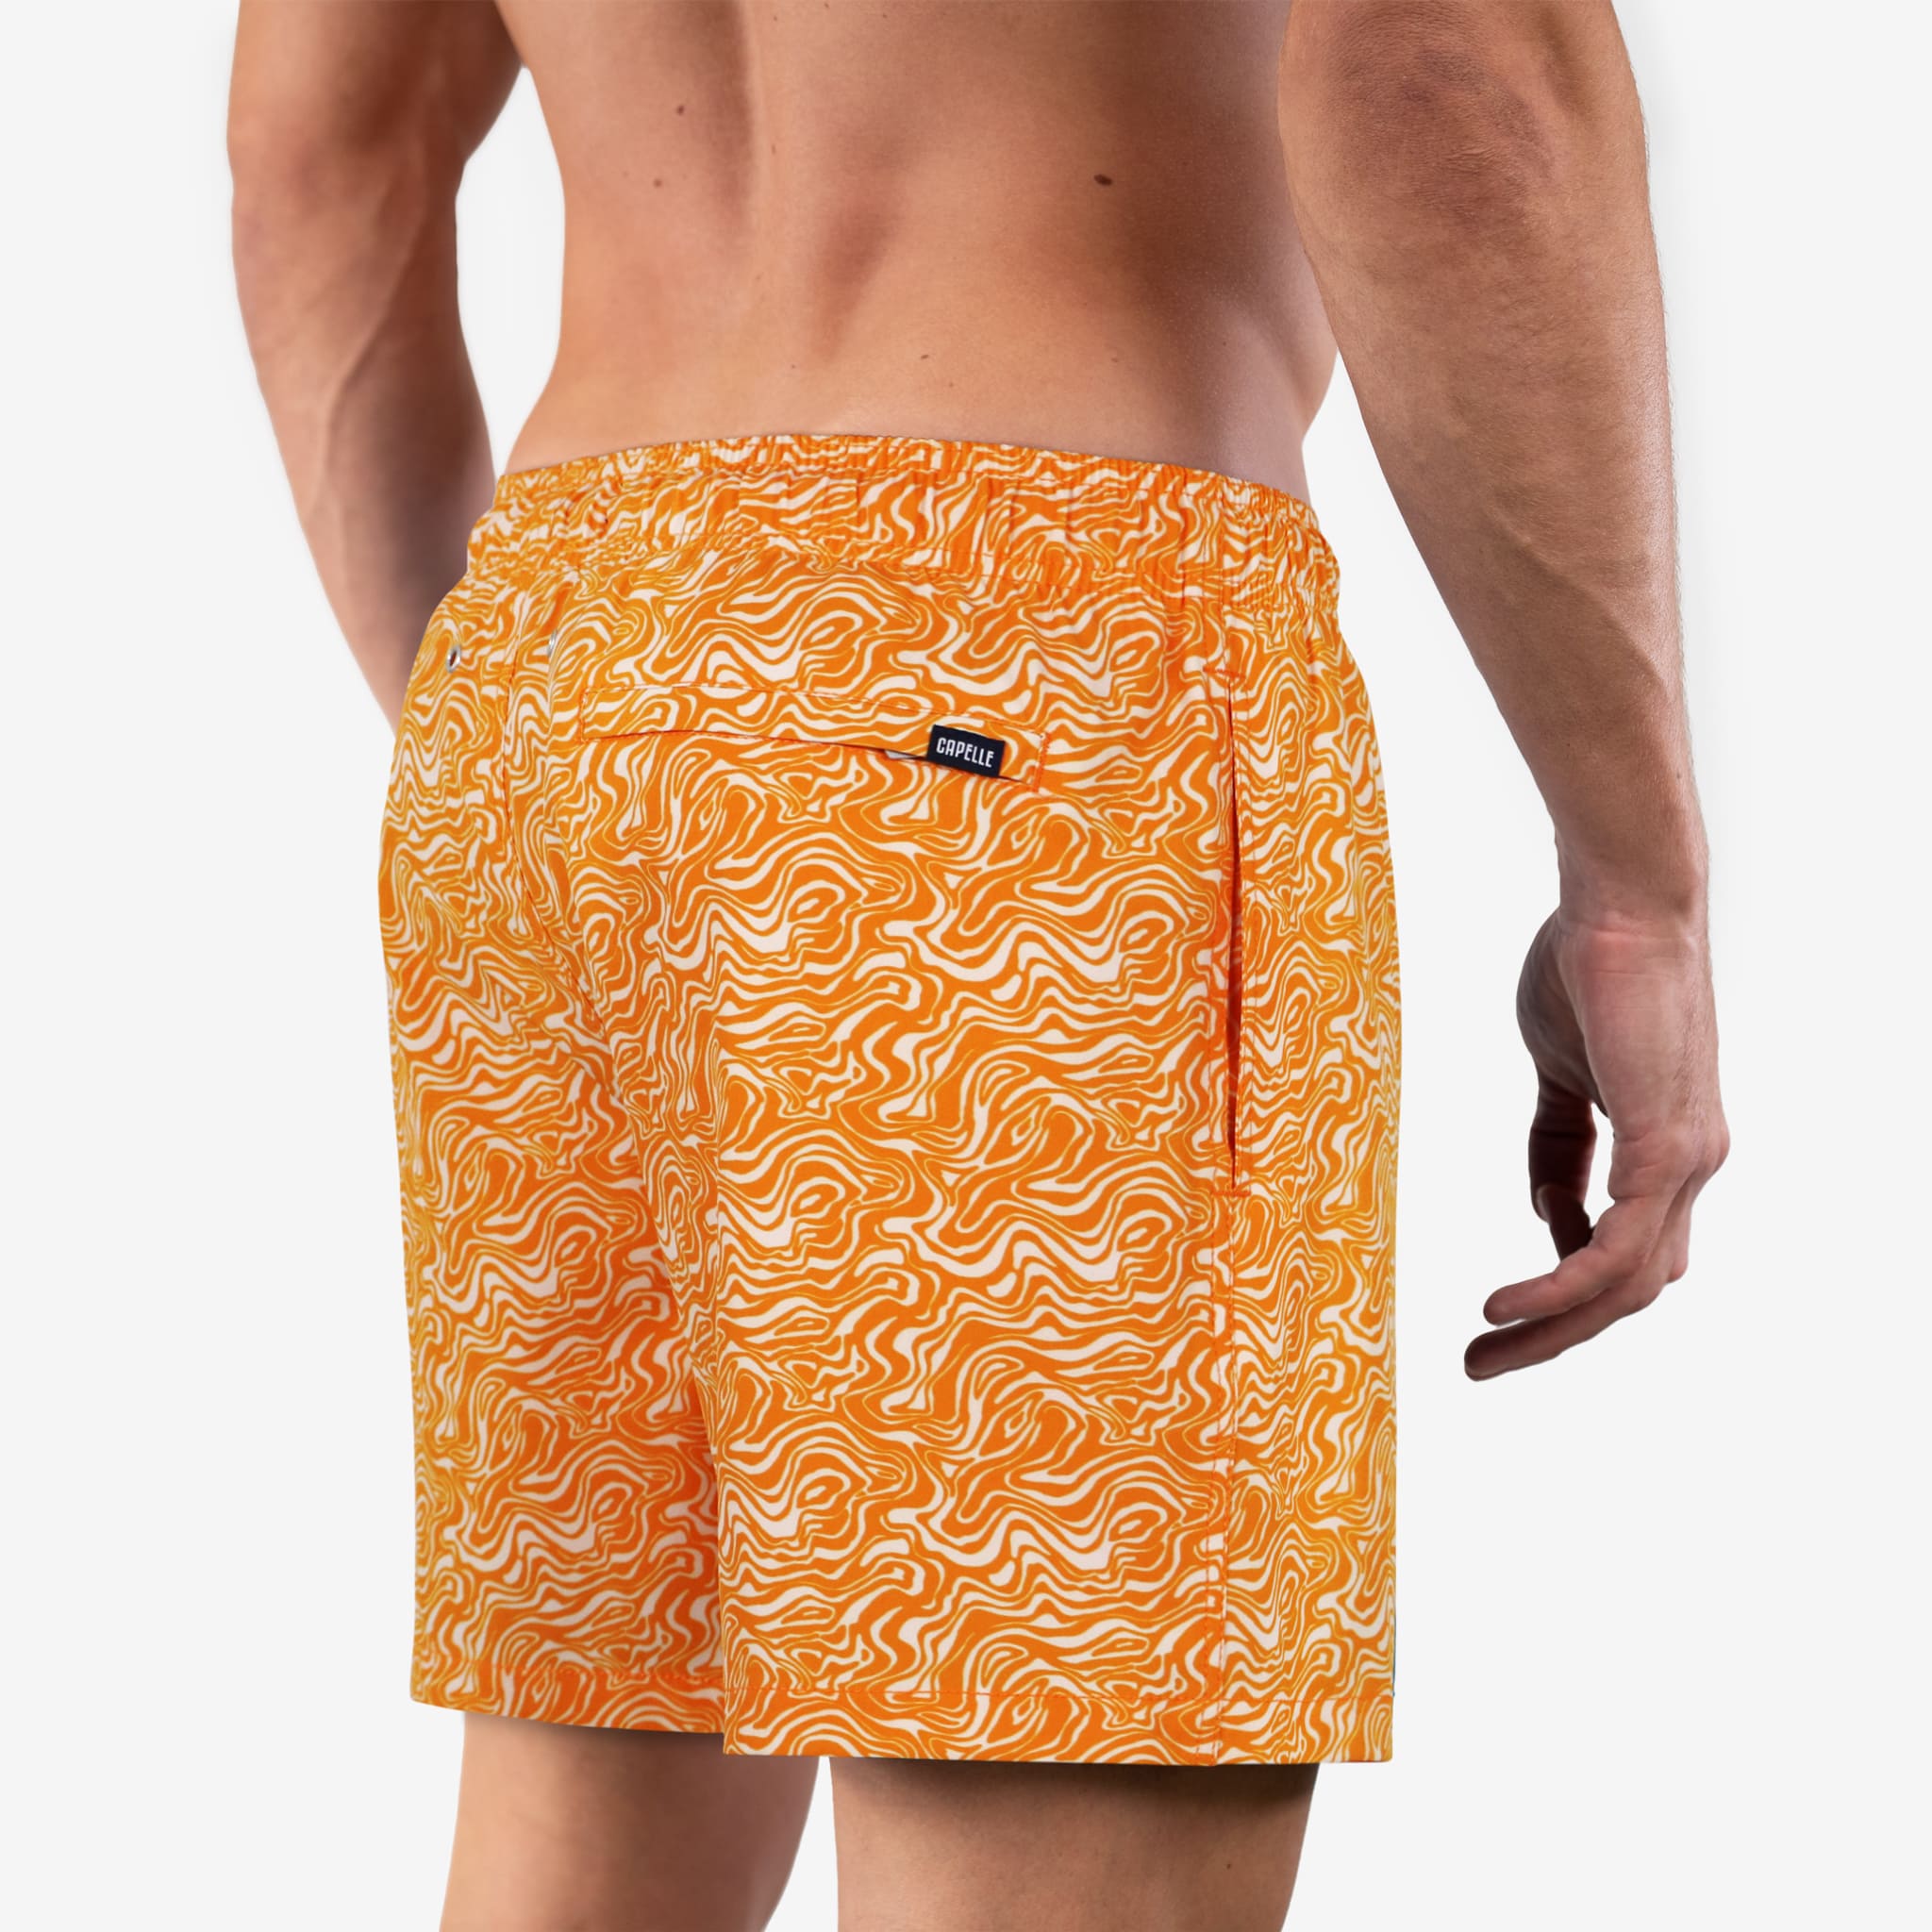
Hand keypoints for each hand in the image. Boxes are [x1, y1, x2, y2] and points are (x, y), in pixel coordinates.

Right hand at [1466, 908, 1728, 1378]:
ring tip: (1482, 1352)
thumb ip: (1557, 1139)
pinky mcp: (1666, 1152)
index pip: (1627, 1248)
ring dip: (1552, 1330)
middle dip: (1556, 1335)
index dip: (1562, 1281)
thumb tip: (1547, 1208)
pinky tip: (1507, 1307)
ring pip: (1625, 1287)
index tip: (1500, 1298)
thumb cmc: (1588, 967)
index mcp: (1668, 1146)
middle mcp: (1692, 1167)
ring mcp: (1687, 1164)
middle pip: (1630, 1289)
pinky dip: (1559, 1287)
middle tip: (1482, 1362)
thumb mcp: (1560, 1070)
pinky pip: (1615, 1251)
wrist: (1620, 905)